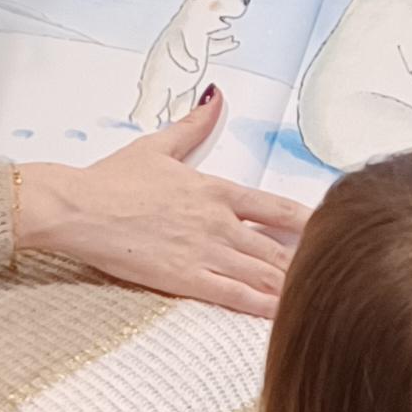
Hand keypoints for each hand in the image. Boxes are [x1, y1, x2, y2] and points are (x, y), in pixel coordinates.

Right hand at [15, 91, 304, 318]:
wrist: (77, 208)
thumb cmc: (110, 180)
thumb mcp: (157, 147)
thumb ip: (193, 125)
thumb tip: (215, 96)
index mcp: (215, 190)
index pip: (276, 206)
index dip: (308, 220)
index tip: (333, 228)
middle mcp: (217, 221)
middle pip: (277, 247)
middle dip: (307, 263)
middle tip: (334, 273)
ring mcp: (203, 250)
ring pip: (261, 273)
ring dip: (292, 286)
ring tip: (320, 297)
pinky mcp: (184, 277)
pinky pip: (233, 295)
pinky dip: (262, 306)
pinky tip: (284, 315)